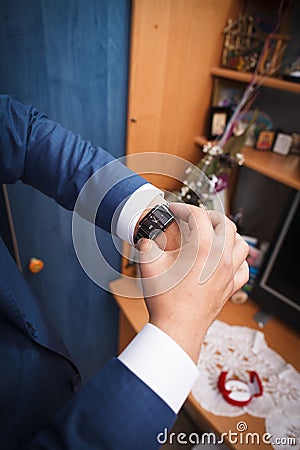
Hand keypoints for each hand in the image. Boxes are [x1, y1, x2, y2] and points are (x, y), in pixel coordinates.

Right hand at [137, 203, 248, 363]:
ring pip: (241, 243)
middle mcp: (220, 259)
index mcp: (202, 249)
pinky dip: (236, 258)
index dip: (184, 209)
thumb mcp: (149, 266)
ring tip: (214, 234)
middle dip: (209, 216)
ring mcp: (228, 273)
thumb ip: (146, 246)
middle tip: (194, 218)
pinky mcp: (230, 287)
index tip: (175, 211)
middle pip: (225, 223)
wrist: (177, 328)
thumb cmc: (166, 301)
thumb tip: (146, 240)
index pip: (198, 216)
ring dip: (228, 234)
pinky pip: (243, 267)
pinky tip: (226, 259)